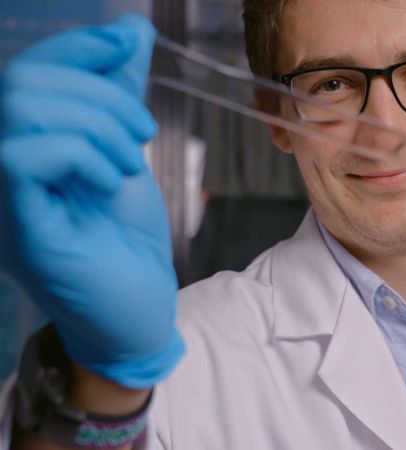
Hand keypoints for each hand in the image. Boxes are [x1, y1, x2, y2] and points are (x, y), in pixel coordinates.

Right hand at [0, 14, 183, 387]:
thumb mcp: (124, 151)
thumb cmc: (124, 237)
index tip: (126, 42)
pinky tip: (111, 180)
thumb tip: (130, 31)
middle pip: (24, 81)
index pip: (28, 71)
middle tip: (143, 131)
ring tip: (131, 161)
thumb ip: (120, 96)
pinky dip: (81, 154)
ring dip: (96, 124)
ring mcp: (5, 199)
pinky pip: (21, 157)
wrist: (138, 309)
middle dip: (100, 93)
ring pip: (20, 109)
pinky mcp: (21, 229)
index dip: (75, 46)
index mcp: (25, 145)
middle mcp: (2, 169)